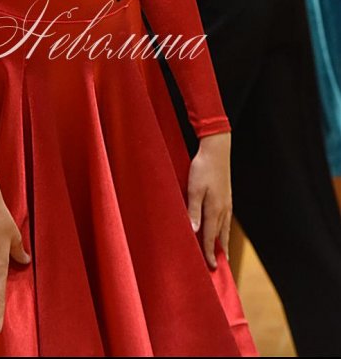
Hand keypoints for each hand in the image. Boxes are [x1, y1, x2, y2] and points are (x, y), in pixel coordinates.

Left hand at [187, 132, 231, 268]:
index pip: (210, 237)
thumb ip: (193, 210)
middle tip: (220, 268)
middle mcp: (223, 209)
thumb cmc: (202, 168)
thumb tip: (193, 231)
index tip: (211, 268)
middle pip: (221, 236)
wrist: (216, 150)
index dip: (209, 253)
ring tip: (223, 255)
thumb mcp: (193, 189)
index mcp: (214, 209)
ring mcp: (227, 203)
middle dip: (220, 252)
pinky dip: (224, 230)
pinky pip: (226, 220)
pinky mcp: (227, 197)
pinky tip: (222, 231)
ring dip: (223, 243)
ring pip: (225, 229)